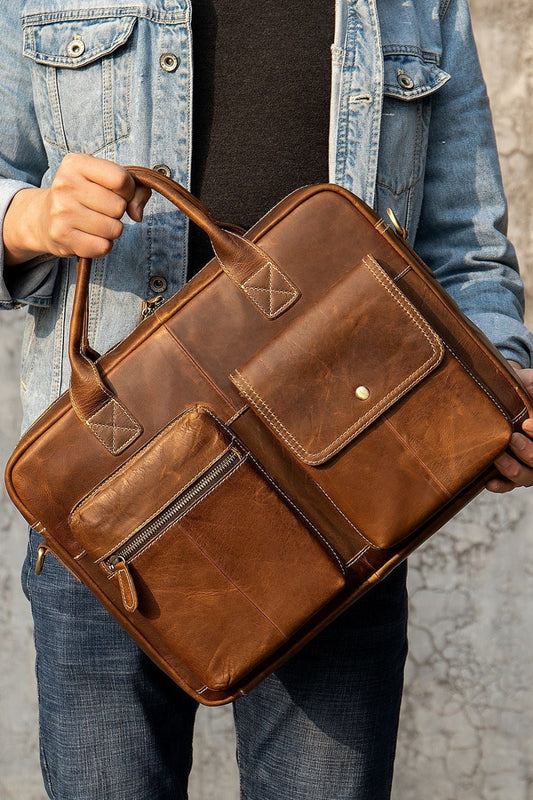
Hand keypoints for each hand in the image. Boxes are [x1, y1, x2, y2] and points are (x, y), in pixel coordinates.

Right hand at [4, 153, 150, 264]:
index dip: (128, 191)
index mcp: (76, 163)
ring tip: (96, 223)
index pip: (121, 179)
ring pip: (114, 229)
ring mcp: (61, 211)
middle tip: (102, 210)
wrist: (44, 218)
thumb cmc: (85, 196)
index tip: (117, 193)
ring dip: (111, 230)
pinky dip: (102, 245)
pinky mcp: (61, 236)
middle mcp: (65, 184)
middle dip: (118, 212)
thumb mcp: (107, 181)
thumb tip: (137, 214)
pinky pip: (103, 247)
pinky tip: (89, 236)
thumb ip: (136, 189)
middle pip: (118, 207)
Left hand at [486, 363, 532, 492]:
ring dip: (513, 470)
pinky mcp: (509, 471)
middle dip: (529, 453)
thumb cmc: (523, 387)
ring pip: (527, 477)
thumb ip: (532, 389)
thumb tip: (531, 394)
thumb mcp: (531, 383)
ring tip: (498, 458)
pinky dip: (501, 485)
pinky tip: (489, 482)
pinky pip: (509, 484)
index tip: (527, 424)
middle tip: (512, 438)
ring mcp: (527, 463)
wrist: (502, 392)